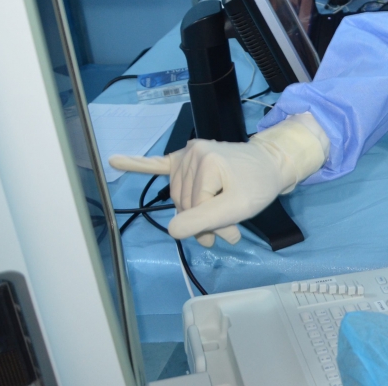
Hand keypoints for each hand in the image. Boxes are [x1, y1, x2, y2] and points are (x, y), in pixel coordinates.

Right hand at [108, 115, 328, 246]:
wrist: (273, 165)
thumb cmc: (258, 185)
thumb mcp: (237, 207)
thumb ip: (205, 220)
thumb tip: (172, 231)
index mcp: (204, 161)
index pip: (193, 207)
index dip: (211, 225)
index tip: (232, 234)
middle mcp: (191, 153)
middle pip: (185, 203)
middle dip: (205, 223)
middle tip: (228, 232)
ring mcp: (187, 155)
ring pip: (181, 199)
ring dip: (197, 216)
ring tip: (222, 224)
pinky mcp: (185, 159)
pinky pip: (157, 164)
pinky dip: (137, 164)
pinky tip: (114, 161)